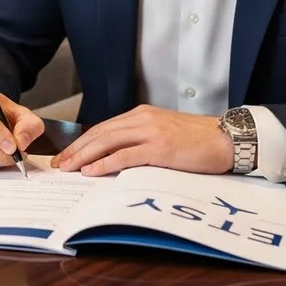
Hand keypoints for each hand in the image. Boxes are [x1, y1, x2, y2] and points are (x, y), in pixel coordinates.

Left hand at [50, 105, 232, 176]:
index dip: (81, 142)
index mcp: (142, 114)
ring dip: (83, 156)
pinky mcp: (160, 148)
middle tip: (58, 164)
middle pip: (100, 133)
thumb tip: (116, 156)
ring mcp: (151, 132)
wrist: (227, 138)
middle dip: (75, 149)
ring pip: (107, 142)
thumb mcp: (165, 133)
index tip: (66, 155)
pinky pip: (126, 155)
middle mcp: (143, 119)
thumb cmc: (198, 140)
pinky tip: (92, 171)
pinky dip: (105, 163)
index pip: (103, 128)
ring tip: (67, 168)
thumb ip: (141, 139)